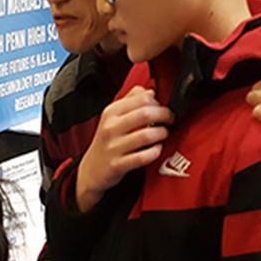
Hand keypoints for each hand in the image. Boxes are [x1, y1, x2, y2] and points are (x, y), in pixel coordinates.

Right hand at [76, 86, 171, 211]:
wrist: (91, 170)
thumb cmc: (106, 142)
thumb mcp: (112, 117)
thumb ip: (130, 101)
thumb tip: (150, 91)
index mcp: (111, 113)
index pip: (141, 98)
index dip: (158, 102)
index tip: (162, 107)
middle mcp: (110, 128)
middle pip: (145, 114)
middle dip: (164, 115)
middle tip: (169, 120)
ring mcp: (113, 147)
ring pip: (146, 135)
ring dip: (161, 134)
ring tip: (163, 134)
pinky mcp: (117, 165)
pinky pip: (142, 157)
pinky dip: (155, 152)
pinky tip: (156, 149)